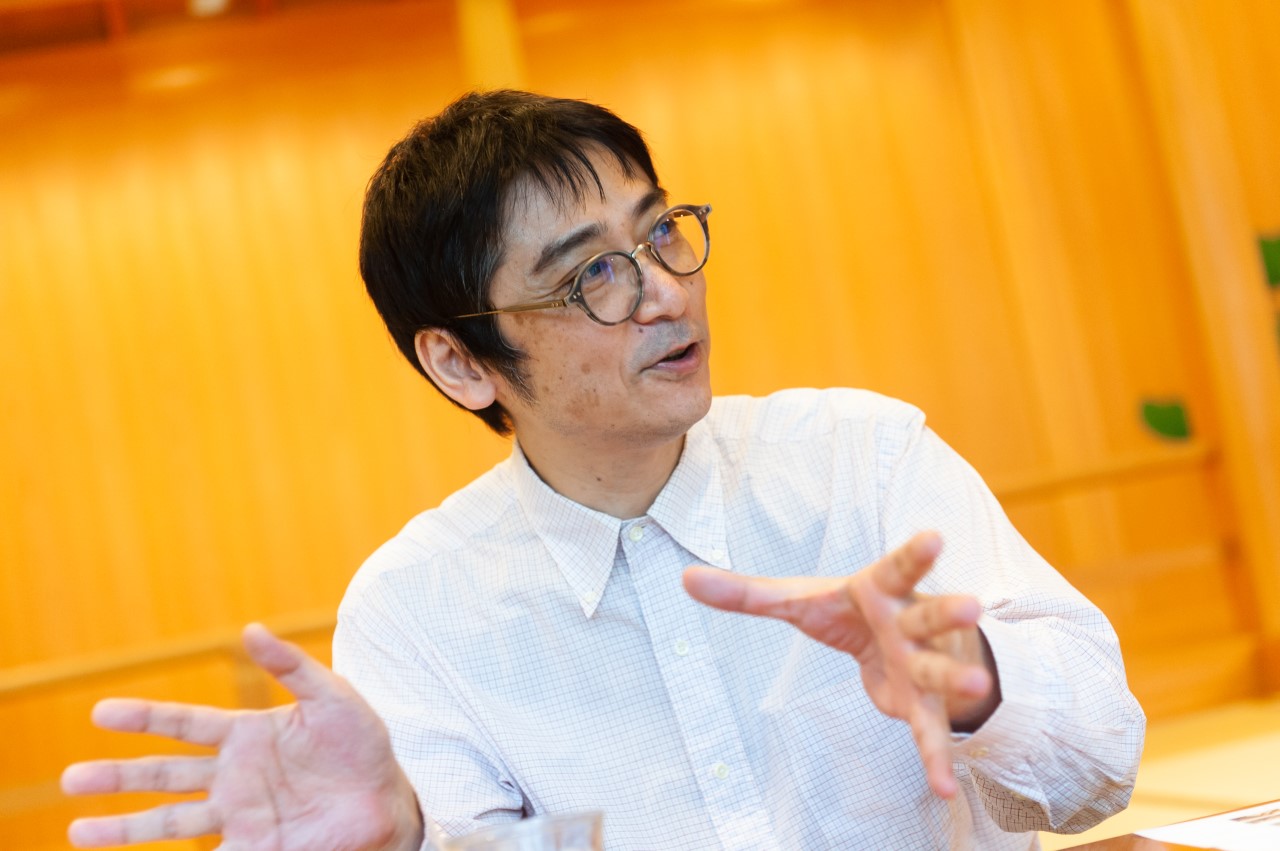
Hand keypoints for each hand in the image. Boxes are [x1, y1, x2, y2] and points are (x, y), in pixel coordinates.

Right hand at [61, 624, 423, 849]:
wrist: (388, 798)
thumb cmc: (362, 743)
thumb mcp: (332, 695)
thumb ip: (292, 666)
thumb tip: (251, 630)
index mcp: (246, 734)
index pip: (184, 723)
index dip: (144, 717)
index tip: (101, 713)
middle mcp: (233, 776)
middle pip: (163, 774)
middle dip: (117, 776)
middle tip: (70, 778)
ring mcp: (240, 815)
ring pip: (169, 821)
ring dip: (124, 828)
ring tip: (78, 831)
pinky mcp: (256, 848)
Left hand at [682, 531, 998, 798]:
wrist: (898, 643)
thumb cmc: (850, 611)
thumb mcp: (800, 600)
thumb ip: (747, 594)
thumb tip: (685, 578)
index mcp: (882, 589)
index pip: (897, 567)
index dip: (914, 554)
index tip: (934, 536)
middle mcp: (911, 622)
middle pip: (931, 613)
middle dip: (950, 610)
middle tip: (970, 605)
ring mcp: (923, 663)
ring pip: (939, 671)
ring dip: (955, 681)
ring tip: (975, 688)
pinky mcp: (922, 705)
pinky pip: (929, 732)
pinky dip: (935, 758)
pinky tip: (943, 788)